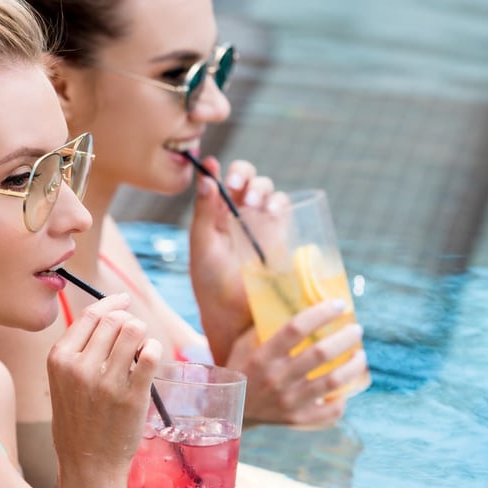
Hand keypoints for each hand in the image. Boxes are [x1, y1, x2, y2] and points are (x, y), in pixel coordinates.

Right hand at [47, 295, 161, 470]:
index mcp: (59, 359)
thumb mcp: (64, 382)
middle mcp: (79, 367)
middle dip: (129, 322)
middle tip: (133, 339)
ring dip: (143, 336)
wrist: (88, 465)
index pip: (91, 315)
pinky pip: (150, 353)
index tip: (124, 301)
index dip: (112, 303)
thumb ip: (81, 349)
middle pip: (115, 319)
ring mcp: (106, 382)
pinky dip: (154, 350)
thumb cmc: (79, 421)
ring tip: (140, 352)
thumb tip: (113, 312)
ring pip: (134, 330)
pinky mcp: (132, 396)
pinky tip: (149, 360)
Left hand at [189, 157, 282, 365]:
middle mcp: (241, 215)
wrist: (234, 317)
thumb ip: (203, 211)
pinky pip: (284, 211)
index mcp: (218, 213)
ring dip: (262, 189)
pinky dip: (280, 203)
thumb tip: (206, 174)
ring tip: (253, 205)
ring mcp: (263, 225)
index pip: (224, 179)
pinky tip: (271, 211)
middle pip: (249, 179)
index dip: (224, 170)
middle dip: (245, 177)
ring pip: (268, 191)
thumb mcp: (202, 245)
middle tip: (236, 190)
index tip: (218, 172)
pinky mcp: (281, 237)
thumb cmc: (211, 284)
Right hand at [226, 302, 368, 426]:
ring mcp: (287, 402)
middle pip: (321, 353)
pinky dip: (343, 398)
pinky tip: (347, 387)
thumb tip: (294, 299)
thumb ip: (264, 325)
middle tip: (356, 329)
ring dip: (353, 366)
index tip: (339, 304)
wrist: (232, 411)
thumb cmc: (242, 368)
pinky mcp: (297, 419)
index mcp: (262, 356)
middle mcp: (275, 379)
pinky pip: (330, 411)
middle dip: (345, 337)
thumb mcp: (244, 344)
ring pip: (333, 382)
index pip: (295, 328)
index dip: (320, 313)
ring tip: (360, 355)